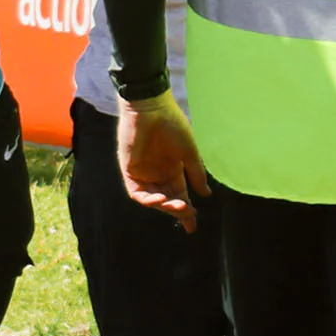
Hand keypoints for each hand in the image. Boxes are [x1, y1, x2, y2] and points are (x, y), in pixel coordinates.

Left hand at [119, 90, 209, 232]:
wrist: (151, 108)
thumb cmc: (172, 125)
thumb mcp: (188, 152)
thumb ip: (195, 173)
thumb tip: (206, 194)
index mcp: (173, 170)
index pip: (179, 196)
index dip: (185, 212)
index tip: (193, 227)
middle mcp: (158, 174)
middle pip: (167, 200)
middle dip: (177, 211)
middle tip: (188, 214)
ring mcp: (143, 173)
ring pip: (153, 199)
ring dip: (164, 206)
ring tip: (177, 206)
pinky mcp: (129, 169)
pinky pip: (137, 192)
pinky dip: (148, 199)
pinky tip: (160, 199)